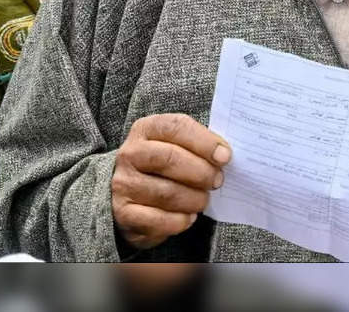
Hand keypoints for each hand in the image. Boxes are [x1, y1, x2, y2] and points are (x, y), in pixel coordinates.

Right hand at [112, 113, 230, 250]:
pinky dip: (180, 220)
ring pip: (167, 193)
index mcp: (146, 129)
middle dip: (202, 172)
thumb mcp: (181, 145)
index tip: (225, 157)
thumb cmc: (166, 164)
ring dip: (194, 199)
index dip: (204, 142)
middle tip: (218, 181)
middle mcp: (130, 154)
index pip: (176, 127)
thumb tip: (224, 155)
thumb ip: (201, 144)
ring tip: (203, 200)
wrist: (132, 193)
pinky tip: (188, 216)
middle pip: (170, 159)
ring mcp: (123, 184)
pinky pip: (158, 220)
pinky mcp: (123, 213)